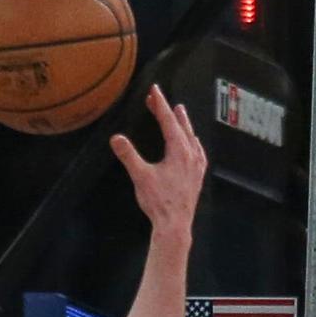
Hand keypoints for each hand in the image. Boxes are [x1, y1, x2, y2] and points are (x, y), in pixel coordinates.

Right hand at [107, 86, 207, 230]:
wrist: (175, 225)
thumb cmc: (159, 202)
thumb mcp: (141, 177)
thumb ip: (129, 156)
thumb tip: (117, 138)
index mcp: (178, 151)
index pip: (168, 121)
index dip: (160, 104)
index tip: (154, 90)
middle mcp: (191, 155)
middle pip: (181, 126)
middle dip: (170, 111)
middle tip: (160, 99)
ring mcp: (196, 166)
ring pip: (192, 137)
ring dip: (184, 124)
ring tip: (181, 113)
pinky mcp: (197, 177)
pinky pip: (198, 153)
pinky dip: (193, 142)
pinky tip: (194, 144)